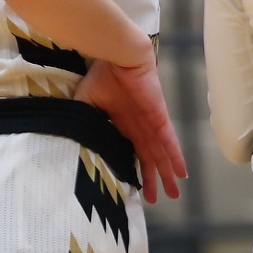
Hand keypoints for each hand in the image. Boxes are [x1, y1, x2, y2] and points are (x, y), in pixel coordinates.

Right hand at [76, 53, 186, 202]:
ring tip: (174, 193)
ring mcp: (151, 122)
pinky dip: (175, 157)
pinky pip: (168, 141)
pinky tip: (181, 172)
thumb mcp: (85, 106)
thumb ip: (84, 126)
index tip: (137, 187)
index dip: (136, 169)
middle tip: (163, 197)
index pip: (133, 152)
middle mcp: (140, 126)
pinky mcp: (158, 117)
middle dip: (156, 178)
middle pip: (150, 158)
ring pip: (161, 154)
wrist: (115, 55)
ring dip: (167, 174)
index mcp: (123, 123)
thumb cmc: (101, 75)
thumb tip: (72, 148)